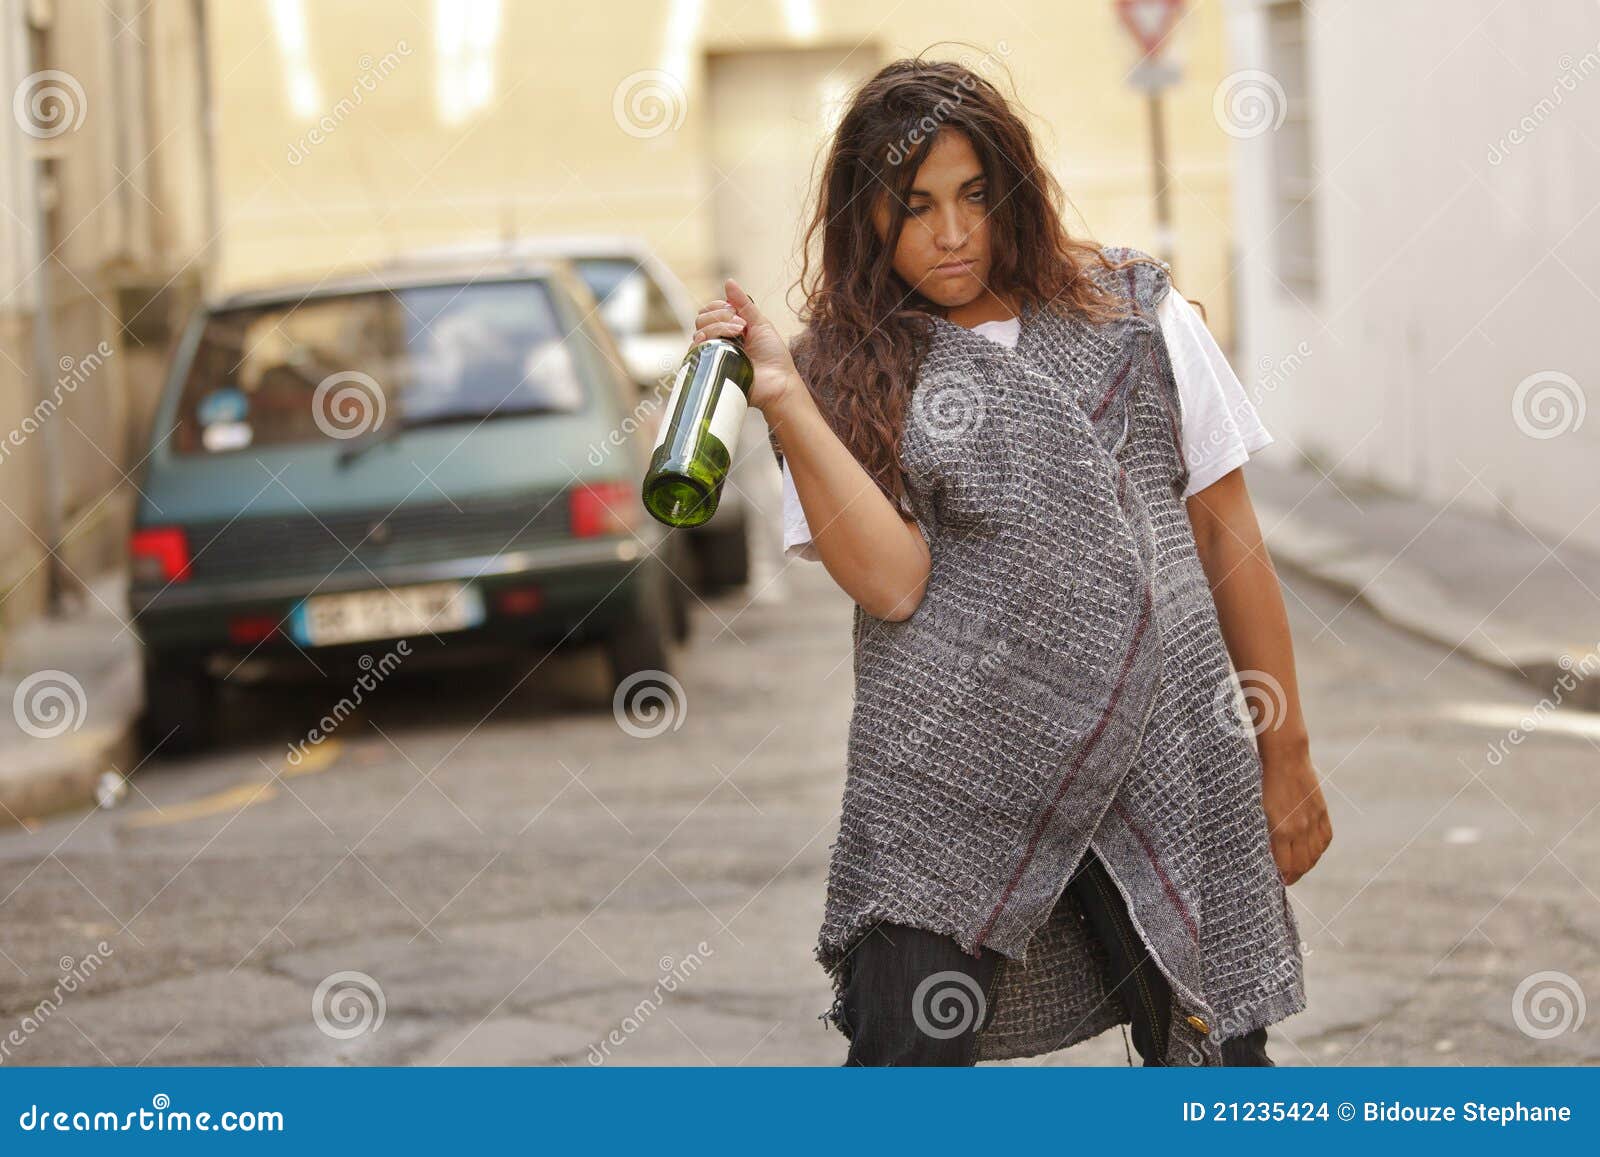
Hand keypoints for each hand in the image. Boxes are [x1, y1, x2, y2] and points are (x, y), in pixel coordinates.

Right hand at [691, 278, 800, 411]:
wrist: (778, 383)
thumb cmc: (773, 356)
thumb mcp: (760, 323)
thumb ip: (744, 304)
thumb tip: (728, 281)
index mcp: (729, 329)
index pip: (710, 310)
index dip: (719, 307)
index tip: (737, 312)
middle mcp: (718, 341)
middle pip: (701, 319)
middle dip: (720, 317)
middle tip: (741, 326)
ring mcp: (713, 355)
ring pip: (698, 333)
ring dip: (717, 327)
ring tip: (739, 333)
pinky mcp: (710, 369)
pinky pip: (695, 353)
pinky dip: (702, 342)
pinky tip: (713, 341)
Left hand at [1260, 750, 1331, 884]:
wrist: (1285, 758)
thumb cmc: (1262, 782)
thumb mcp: (1257, 810)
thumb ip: (1264, 833)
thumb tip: (1265, 854)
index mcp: (1281, 830)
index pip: (1285, 867)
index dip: (1281, 878)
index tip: (1275, 881)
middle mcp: (1300, 829)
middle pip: (1302, 865)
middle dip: (1293, 876)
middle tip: (1284, 879)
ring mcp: (1313, 820)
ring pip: (1315, 855)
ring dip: (1306, 865)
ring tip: (1296, 868)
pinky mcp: (1322, 811)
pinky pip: (1325, 839)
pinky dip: (1318, 850)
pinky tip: (1311, 852)